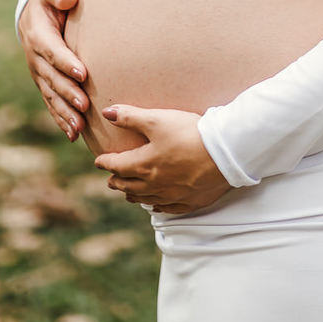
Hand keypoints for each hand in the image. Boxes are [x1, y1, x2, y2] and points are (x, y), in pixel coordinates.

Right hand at [17, 0, 90, 141]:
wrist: (32, 16)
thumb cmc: (48, 1)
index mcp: (38, 35)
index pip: (53, 51)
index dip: (66, 62)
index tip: (82, 73)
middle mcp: (35, 59)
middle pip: (53, 78)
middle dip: (68, 92)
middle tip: (84, 105)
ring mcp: (38, 74)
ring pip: (51, 96)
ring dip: (65, 112)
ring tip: (79, 127)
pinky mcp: (44, 84)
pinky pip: (51, 103)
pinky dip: (60, 119)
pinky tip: (73, 135)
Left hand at [94, 106, 231, 214]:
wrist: (224, 153)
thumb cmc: (190, 133)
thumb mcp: (157, 119)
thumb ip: (130, 117)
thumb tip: (107, 113)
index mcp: (144, 164)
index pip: (117, 165)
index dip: (105, 162)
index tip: (98, 161)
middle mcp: (154, 184)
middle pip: (128, 185)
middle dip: (116, 181)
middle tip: (110, 178)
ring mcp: (172, 195)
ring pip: (145, 199)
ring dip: (132, 195)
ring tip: (127, 192)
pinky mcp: (189, 201)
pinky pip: (167, 208)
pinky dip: (157, 206)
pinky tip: (155, 205)